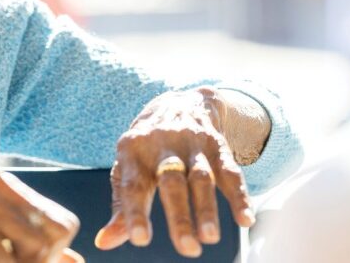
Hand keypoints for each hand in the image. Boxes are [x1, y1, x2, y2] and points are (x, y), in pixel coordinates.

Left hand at [94, 87, 269, 257]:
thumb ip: (121, 206)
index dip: (135, 212)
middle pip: (171, 181)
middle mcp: (162, 145)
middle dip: (179, 216)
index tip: (139, 239)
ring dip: (207, 208)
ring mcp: (192, 144)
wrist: (178, 101)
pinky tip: (245, 219)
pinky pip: (231, 170)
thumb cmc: (146, 146)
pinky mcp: (217, 145)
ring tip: (210, 238)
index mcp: (133, 151)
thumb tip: (104, 243)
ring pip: (201, 177)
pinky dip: (240, 195)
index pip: (133, 185)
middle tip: (187, 249)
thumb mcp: (128, 167)